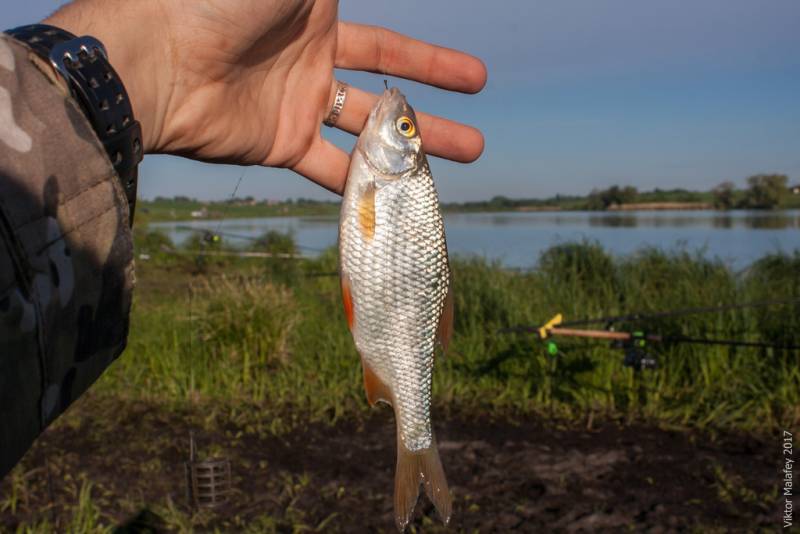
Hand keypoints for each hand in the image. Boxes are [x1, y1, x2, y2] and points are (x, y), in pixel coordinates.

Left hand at [45, 0, 486, 192]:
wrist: (158, 58)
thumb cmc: (220, 1)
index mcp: (320, 19)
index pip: (389, 48)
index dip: (432, 63)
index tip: (476, 80)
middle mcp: (314, 63)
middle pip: (387, 97)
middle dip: (431, 118)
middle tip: (478, 144)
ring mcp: (298, 107)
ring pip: (366, 139)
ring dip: (407, 160)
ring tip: (447, 181)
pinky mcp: (279, 144)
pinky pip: (327, 170)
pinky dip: (357, 188)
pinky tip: (391, 205)